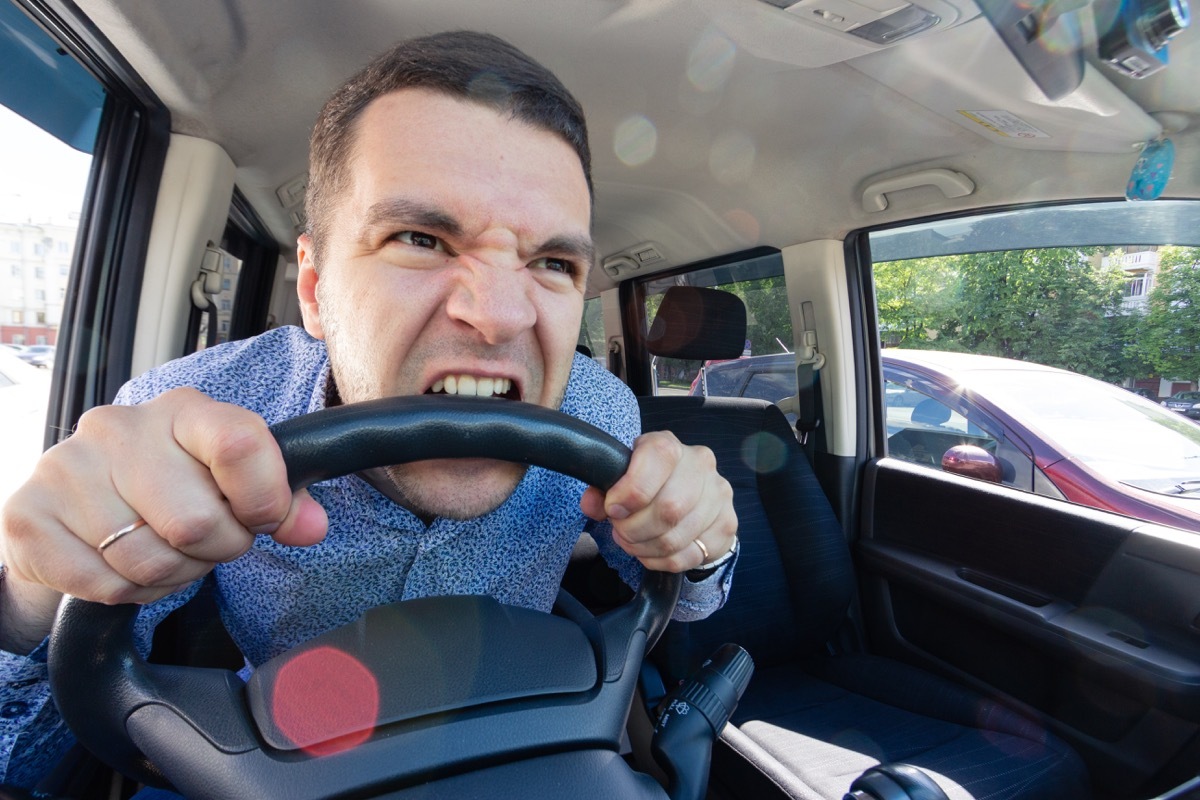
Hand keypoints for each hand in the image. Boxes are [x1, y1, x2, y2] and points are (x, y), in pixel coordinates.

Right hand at [0, 388, 326, 652]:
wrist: (74, 514)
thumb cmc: (168, 493)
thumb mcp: (230, 485)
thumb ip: (280, 501)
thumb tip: (311, 526)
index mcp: (182, 410)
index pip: (239, 442)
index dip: (263, 498)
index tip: (261, 518)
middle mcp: (118, 427)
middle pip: (197, 523)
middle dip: (215, 549)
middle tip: (205, 543)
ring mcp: (66, 468)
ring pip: (148, 559)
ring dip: (170, 574)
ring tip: (163, 552)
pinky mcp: (28, 515)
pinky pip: (104, 583)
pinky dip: (125, 592)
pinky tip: (121, 566)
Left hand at [580, 431, 735, 573]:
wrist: (690, 497)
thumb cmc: (648, 485)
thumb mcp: (621, 478)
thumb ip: (602, 488)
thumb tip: (592, 503)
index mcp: (670, 446)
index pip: (658, 457)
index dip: (631, 490)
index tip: (612, 508)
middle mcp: (700, 465)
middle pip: (669, 508)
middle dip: (634, 528)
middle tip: (620, 531)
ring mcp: (719, 495)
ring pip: (676, 537)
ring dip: (644, 547)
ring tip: (632, 542)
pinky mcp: (727, 524)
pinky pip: (688, 556)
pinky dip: (660, 560)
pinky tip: (651, 551)